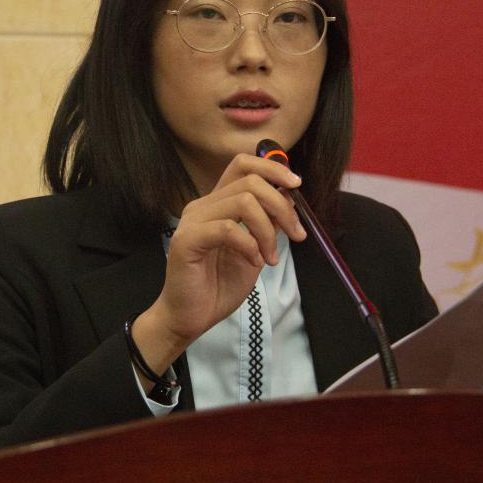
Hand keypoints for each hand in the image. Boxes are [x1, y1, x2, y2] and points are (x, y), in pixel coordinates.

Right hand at [132, 154, 306, 376]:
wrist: (190, 317)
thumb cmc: (218, 285)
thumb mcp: (255, 249)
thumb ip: (267, 223)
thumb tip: (290, 198)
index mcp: (217, 203)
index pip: (243, 165)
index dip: (272, 167)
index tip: (296, 185)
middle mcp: (203, 205)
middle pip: (250, 181)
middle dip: (282, 205)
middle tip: (295, 234)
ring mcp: (193, 220)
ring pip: (243, 202)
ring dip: (268, 230)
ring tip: (270, 257)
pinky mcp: (187, 240)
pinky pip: (228, 229)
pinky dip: (250, 245)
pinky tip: (254, 262)